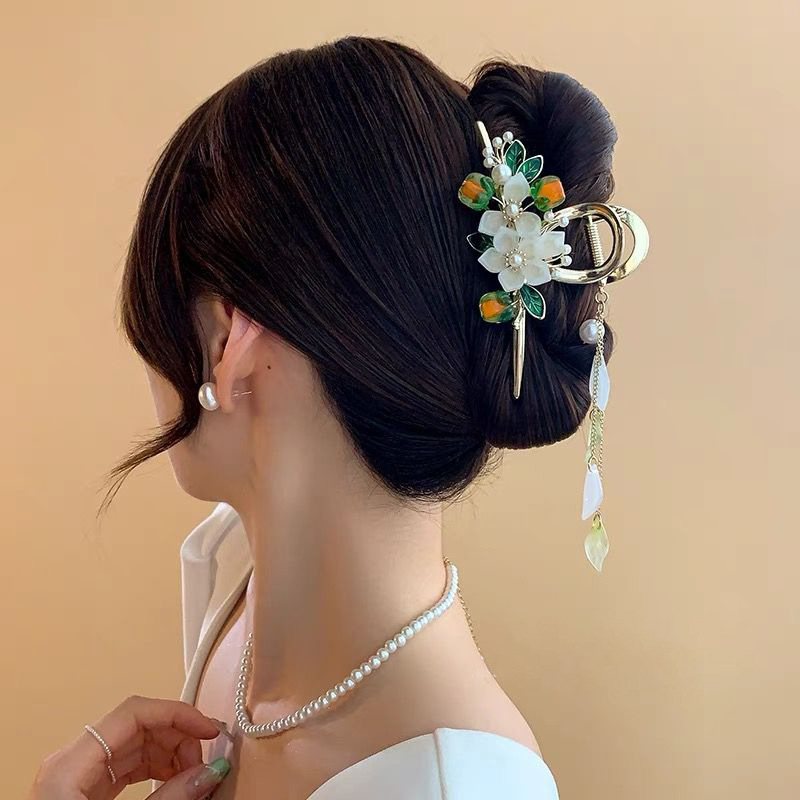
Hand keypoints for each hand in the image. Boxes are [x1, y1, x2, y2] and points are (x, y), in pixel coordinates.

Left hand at [27, 694, 231, 799]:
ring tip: (192, 775)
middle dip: (177, 738)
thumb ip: (169, 798)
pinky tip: (174, 782)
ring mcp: (77, 776)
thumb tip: (209, 773)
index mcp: (70, 764)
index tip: (208, 729)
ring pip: (135, 744)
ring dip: (170, 754)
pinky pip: (126, 765)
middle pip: (137, 726)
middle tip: (203, 762)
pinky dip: (155, 768)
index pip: (134, 712)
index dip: (177, 714)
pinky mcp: (84, 791)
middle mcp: (71, 762)